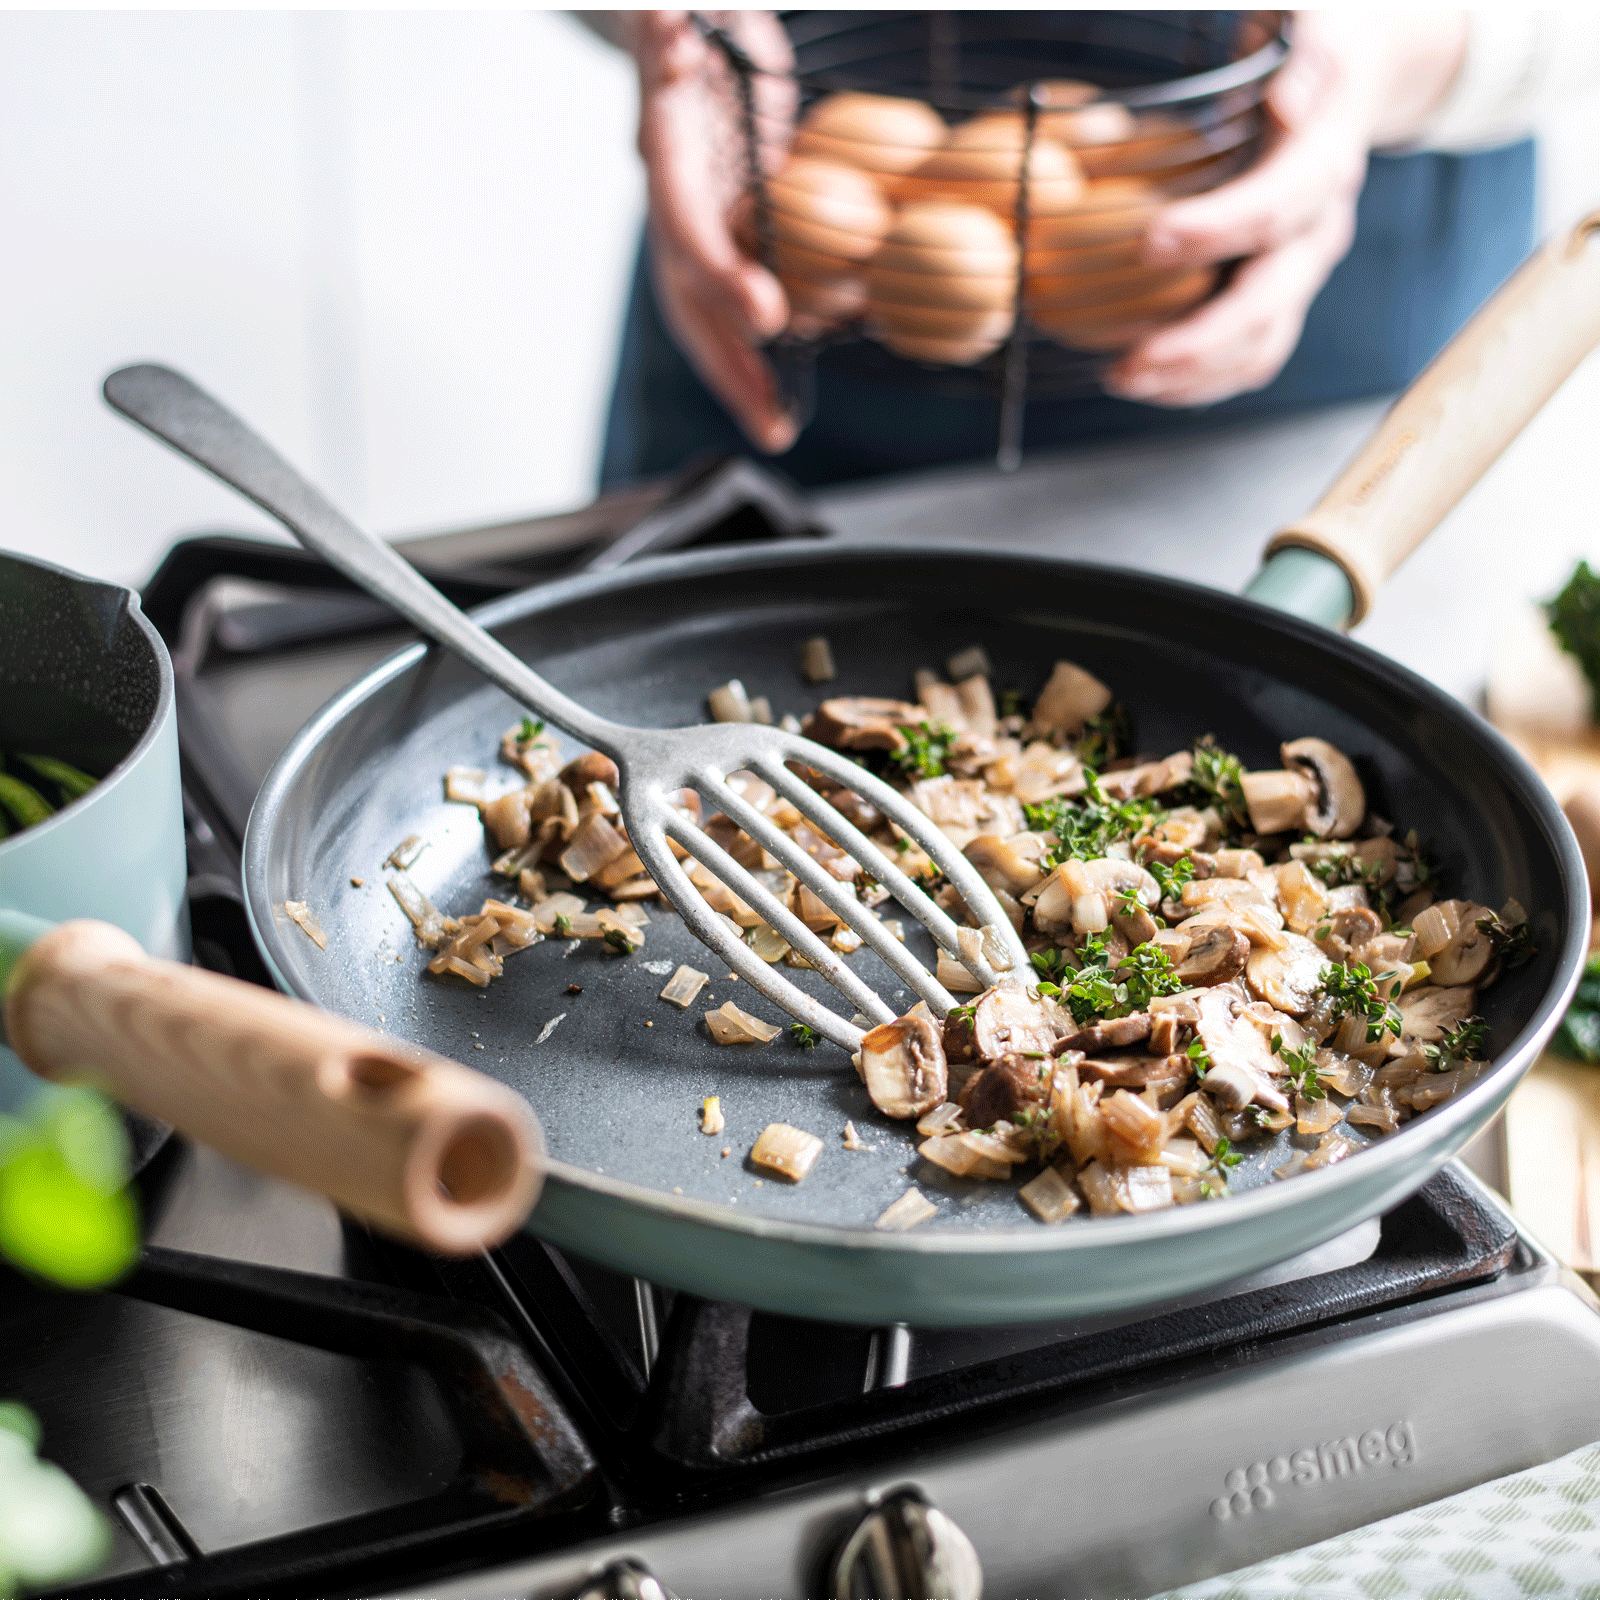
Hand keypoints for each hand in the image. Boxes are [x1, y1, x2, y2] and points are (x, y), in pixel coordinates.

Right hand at [632, 10, 798, 452]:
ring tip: (778, 426)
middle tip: (770, 419)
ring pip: (706, 319)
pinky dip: (759, 348)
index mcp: (665, 156)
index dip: (719, 276)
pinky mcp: (723, 238)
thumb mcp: (682, 9)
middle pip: (689, 304)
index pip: (686, 229)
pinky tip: (792, 383)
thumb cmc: (693, 16)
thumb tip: (669, 19)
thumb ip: (671, 21)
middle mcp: (673, 205)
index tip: (766, 315)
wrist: (684, 31)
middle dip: (727, 366)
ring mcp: (693, 229)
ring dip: (741, 378)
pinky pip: (732, 302)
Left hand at [1103, 10, 1468, 408]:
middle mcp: (1320, 230)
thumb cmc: (1308, 44)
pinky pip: (1248, 358)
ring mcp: (1301, 274)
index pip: (1278, 206)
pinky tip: (1144, 383)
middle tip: (1129, 362)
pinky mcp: (1281, 301)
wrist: (1355, 78)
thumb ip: (1301, 56)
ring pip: (1260, 346)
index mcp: (1325, 162)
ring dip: (1191, 377)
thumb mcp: (1312, 26)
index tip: (1148, 243)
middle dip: (1198, 341)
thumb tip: (1289, 99)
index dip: (1218, 230)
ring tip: (1121, 380)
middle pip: (1269, 303)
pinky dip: (1198, 383)